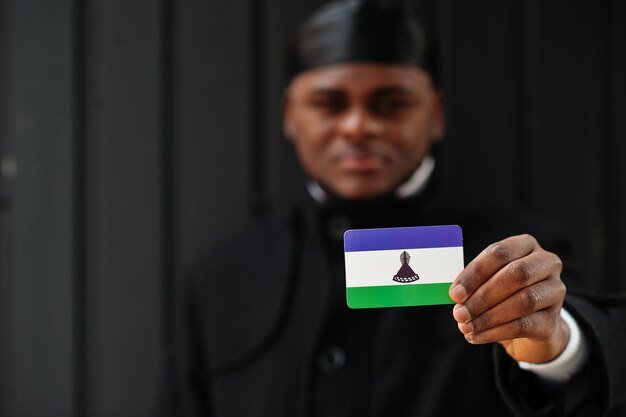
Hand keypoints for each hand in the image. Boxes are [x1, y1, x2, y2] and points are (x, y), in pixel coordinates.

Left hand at [449, 234, 568, 362]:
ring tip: (466, 327)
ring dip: (489, 316)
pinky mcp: (554, 318)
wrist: (532, 324)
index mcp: (525, 245)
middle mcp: (546, 263)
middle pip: (515, 275)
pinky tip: (477, 336)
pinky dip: (497, 332)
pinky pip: (525, 325)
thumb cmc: (503, 294)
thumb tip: (456, 295)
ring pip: (523, 301)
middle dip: (483, 296)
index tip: (454, 293)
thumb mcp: (488, 281)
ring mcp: (556, 290)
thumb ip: (474, 283)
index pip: (499, 253)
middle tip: (459, 313)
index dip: (475, 273)